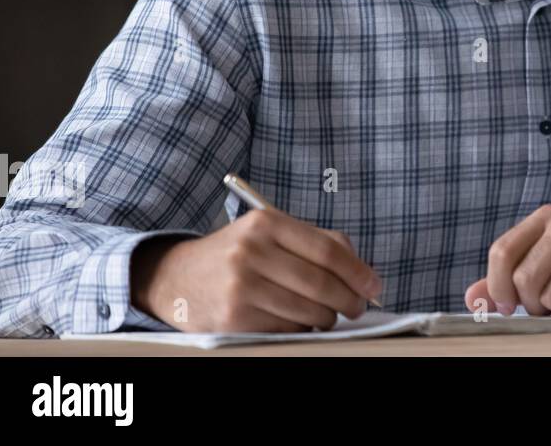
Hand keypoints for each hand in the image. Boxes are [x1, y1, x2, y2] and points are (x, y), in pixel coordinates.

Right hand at [130, 207, 381, 332]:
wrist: (175, 278)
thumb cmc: (238, 255)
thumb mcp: (270, 233)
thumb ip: (317, 242)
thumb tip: (362, 271)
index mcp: (265, 222)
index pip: (328, 249)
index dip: (358, 271)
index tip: (374, 285)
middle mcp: (251, 251)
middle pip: (321, 283)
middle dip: (349, 300)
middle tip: (358, 307)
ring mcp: (240, 286)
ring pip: (307, 310)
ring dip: (327, 317)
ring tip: (329, 315)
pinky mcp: (232, 318)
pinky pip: (286, 328)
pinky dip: (302, 328)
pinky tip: (300, 321)